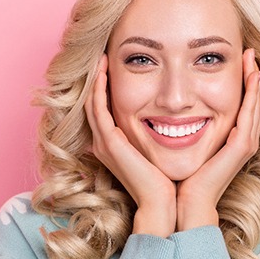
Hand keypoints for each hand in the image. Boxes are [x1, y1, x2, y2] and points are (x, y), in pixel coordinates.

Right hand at [84, 55, 175, 236]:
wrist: (162, 203)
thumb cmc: (164, 179)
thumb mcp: (156, 152)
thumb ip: (151, 138)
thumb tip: (167, 122)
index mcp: (114, 145)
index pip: (104, 109)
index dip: (106, 87)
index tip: (114, 67)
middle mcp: (104, 142)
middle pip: (94, 102)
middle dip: (97, 79)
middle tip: (103, 56)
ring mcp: (104, 142)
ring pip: (92, 102)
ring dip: (95, 78)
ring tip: (101, 57)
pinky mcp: (109, 143)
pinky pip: (98, 108)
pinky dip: (99, 88)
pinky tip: (104, 69)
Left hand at [175, 48, 259, 230]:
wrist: (183, 202)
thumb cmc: (181, 175)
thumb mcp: (187, 143)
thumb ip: (190, 126)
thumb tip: (174, 107)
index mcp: (233, 138)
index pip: (245, 104)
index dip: (244, 82)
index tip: (238, 59)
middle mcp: (244, 139)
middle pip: (256, 101)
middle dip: (253, 75)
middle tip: (249, 52)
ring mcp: (245, 143)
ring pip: (257, 104)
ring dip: (256, 80)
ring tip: (251, 58)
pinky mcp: (241, 147)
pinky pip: (251, 114)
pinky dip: (253, 94)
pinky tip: (252, 76)